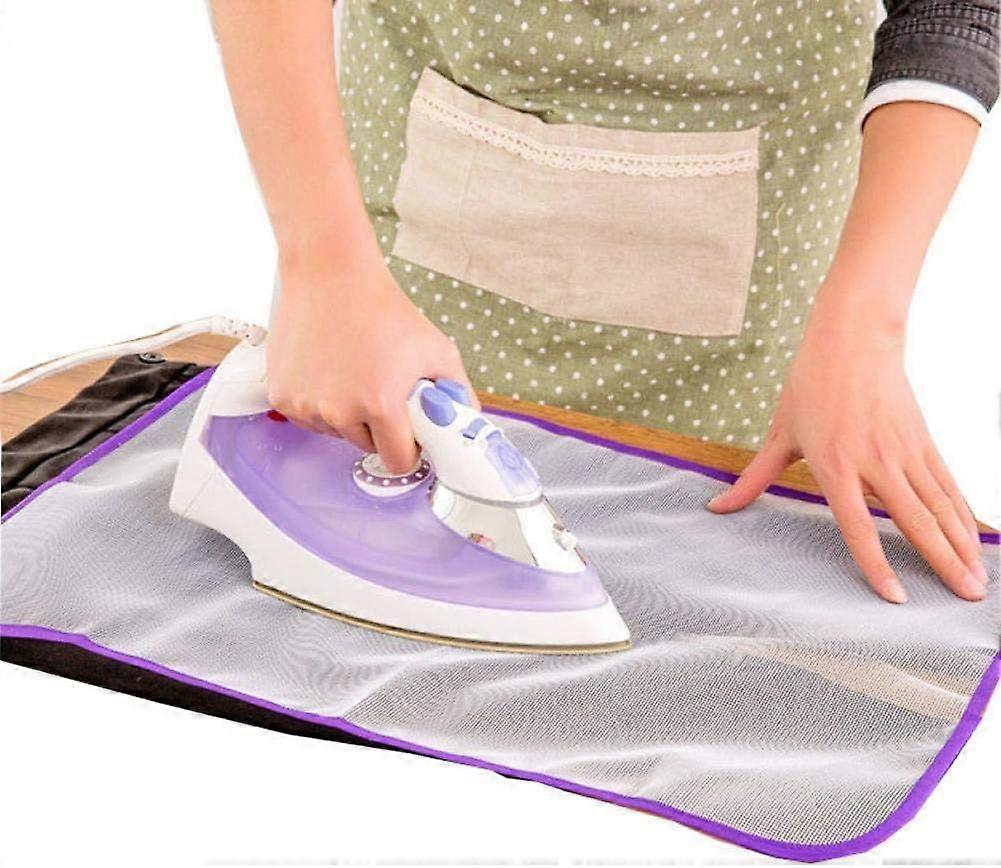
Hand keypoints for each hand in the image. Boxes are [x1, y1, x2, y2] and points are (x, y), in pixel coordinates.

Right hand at [266, 252, 476, 472]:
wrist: (331, 274)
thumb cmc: (382, 308)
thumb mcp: (436, 348)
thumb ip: (458, 392)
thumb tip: (465, 423)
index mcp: (380, 404)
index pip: (398, 461)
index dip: (408, 450)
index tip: (408, 435)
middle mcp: (339, 410)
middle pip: (366, 447)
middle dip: (378, 428)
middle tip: (380, 388)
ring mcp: (307, 406)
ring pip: (336, 434)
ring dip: (347, 416)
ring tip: (353, 373)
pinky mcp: (283, 397)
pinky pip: (310, 420)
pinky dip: (320, 405)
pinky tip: (329, 372)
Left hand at [707, 308, 986, 603]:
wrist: (853, 339)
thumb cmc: (810, 386)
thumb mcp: (779, 434)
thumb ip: (753, 479)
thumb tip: (716, 507)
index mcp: (835, 466)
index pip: (858, 525)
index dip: (877, 564)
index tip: (896, 597)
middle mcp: (875, 463)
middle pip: (914, 522)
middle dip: (941, 564)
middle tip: (966, 600)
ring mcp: (904, 452)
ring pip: (939, 507)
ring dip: (961, 546)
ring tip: (977, 581)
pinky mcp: (922, 441)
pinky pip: (947, 486)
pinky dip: (963, 514)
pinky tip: (975, 539)